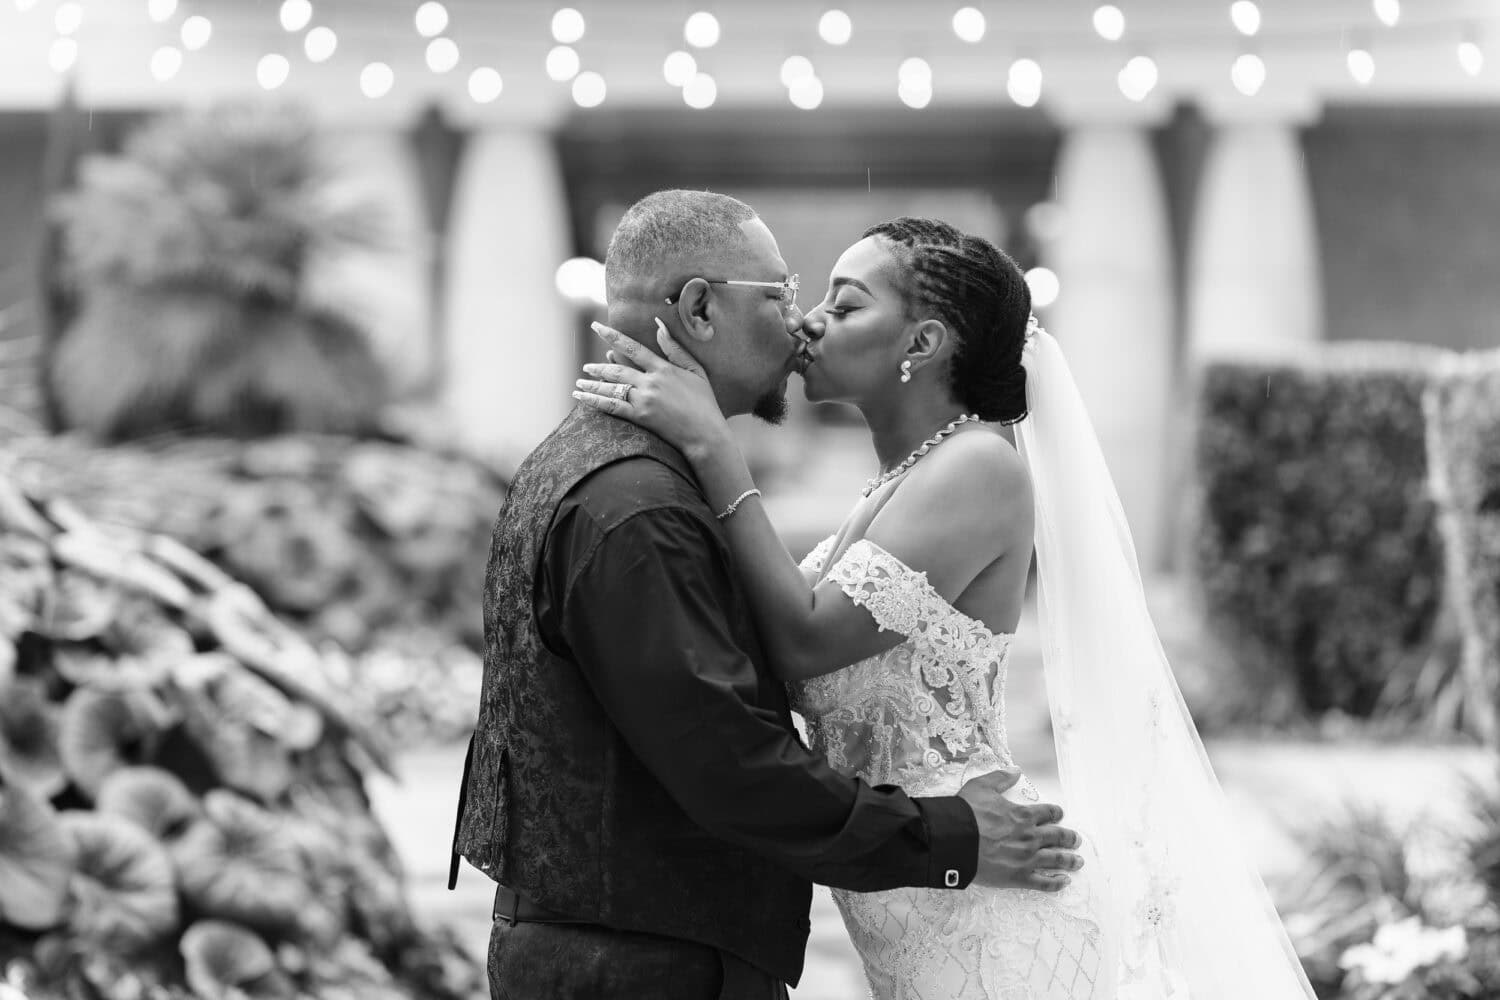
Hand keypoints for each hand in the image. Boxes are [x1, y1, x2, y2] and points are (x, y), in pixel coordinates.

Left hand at [574, 319, 730, 456]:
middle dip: (598, 368)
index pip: (632, 348)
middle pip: (616, 371)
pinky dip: (594, 401)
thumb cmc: (705, 402)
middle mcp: (651, 382)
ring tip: (579, 383)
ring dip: (592, 384)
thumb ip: (676, 349)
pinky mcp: (640, 417)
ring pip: (611, 388)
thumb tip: (659, 326)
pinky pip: (612, 407)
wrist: (706, 434)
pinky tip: (581, 398)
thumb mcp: (696, 370)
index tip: (596, 327)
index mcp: (664, 368)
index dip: (612, 336)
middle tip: (585, 367)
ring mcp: (644, 400)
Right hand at [957, 767, 1083, 891]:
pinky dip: (1056, 883)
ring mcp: (1027, 858)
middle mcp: (1030, 836)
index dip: (1056, 813)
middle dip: (1069, 838)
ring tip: (1077, 862)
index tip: (1060, 815)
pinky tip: (1064, 882)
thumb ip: (1001, 778)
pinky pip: (1044, 882)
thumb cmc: (966, 813)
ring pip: (1056, 859)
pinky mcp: (1019, 877)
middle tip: (1076, 840)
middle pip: (1057, 837)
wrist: (955, 840)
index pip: (1048, 813)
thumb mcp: (981, 786)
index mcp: (1023, 815)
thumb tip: (1016, 770)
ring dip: (1069, 860)